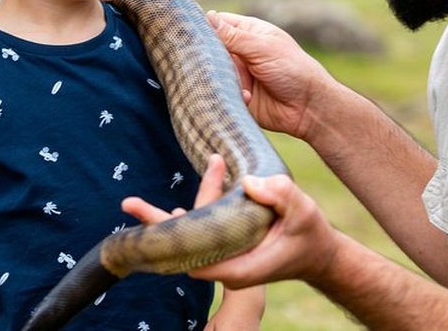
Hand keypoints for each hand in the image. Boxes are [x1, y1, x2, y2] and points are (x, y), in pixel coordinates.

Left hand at [123, 154, 338, 290]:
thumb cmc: (311, 234)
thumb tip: (248, 181)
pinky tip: (171, 203)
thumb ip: (280, 195)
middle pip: (182, 249)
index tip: (157, 220)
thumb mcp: (303, 211)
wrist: (319, 253)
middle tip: (128, 203)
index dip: (175, 239)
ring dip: (164, 218)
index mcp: (239, 266)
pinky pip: (200, 231)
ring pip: (188, 239)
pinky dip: (190, 212)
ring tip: (131, 203)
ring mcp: (225, 257)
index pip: (196, 258)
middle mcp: (227, 265)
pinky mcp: (227, 246)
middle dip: (155, 226)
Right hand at [207, 11, 334, 140]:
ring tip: (240, 83)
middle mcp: (239, 53)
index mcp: (247, 33)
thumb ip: (234, 36)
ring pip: (212, 74)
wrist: (308, 107)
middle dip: (208, 57)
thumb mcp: (262, 48)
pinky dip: (229, 95)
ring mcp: (237, 75)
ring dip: (221, 79)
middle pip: (209, 50)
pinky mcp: (236, 96)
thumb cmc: (293, 69)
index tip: (186, 31)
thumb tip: (208, 17)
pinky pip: (220, 94)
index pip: (217, 24)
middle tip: (213, 63)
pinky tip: (247, 98)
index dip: (202, 26)